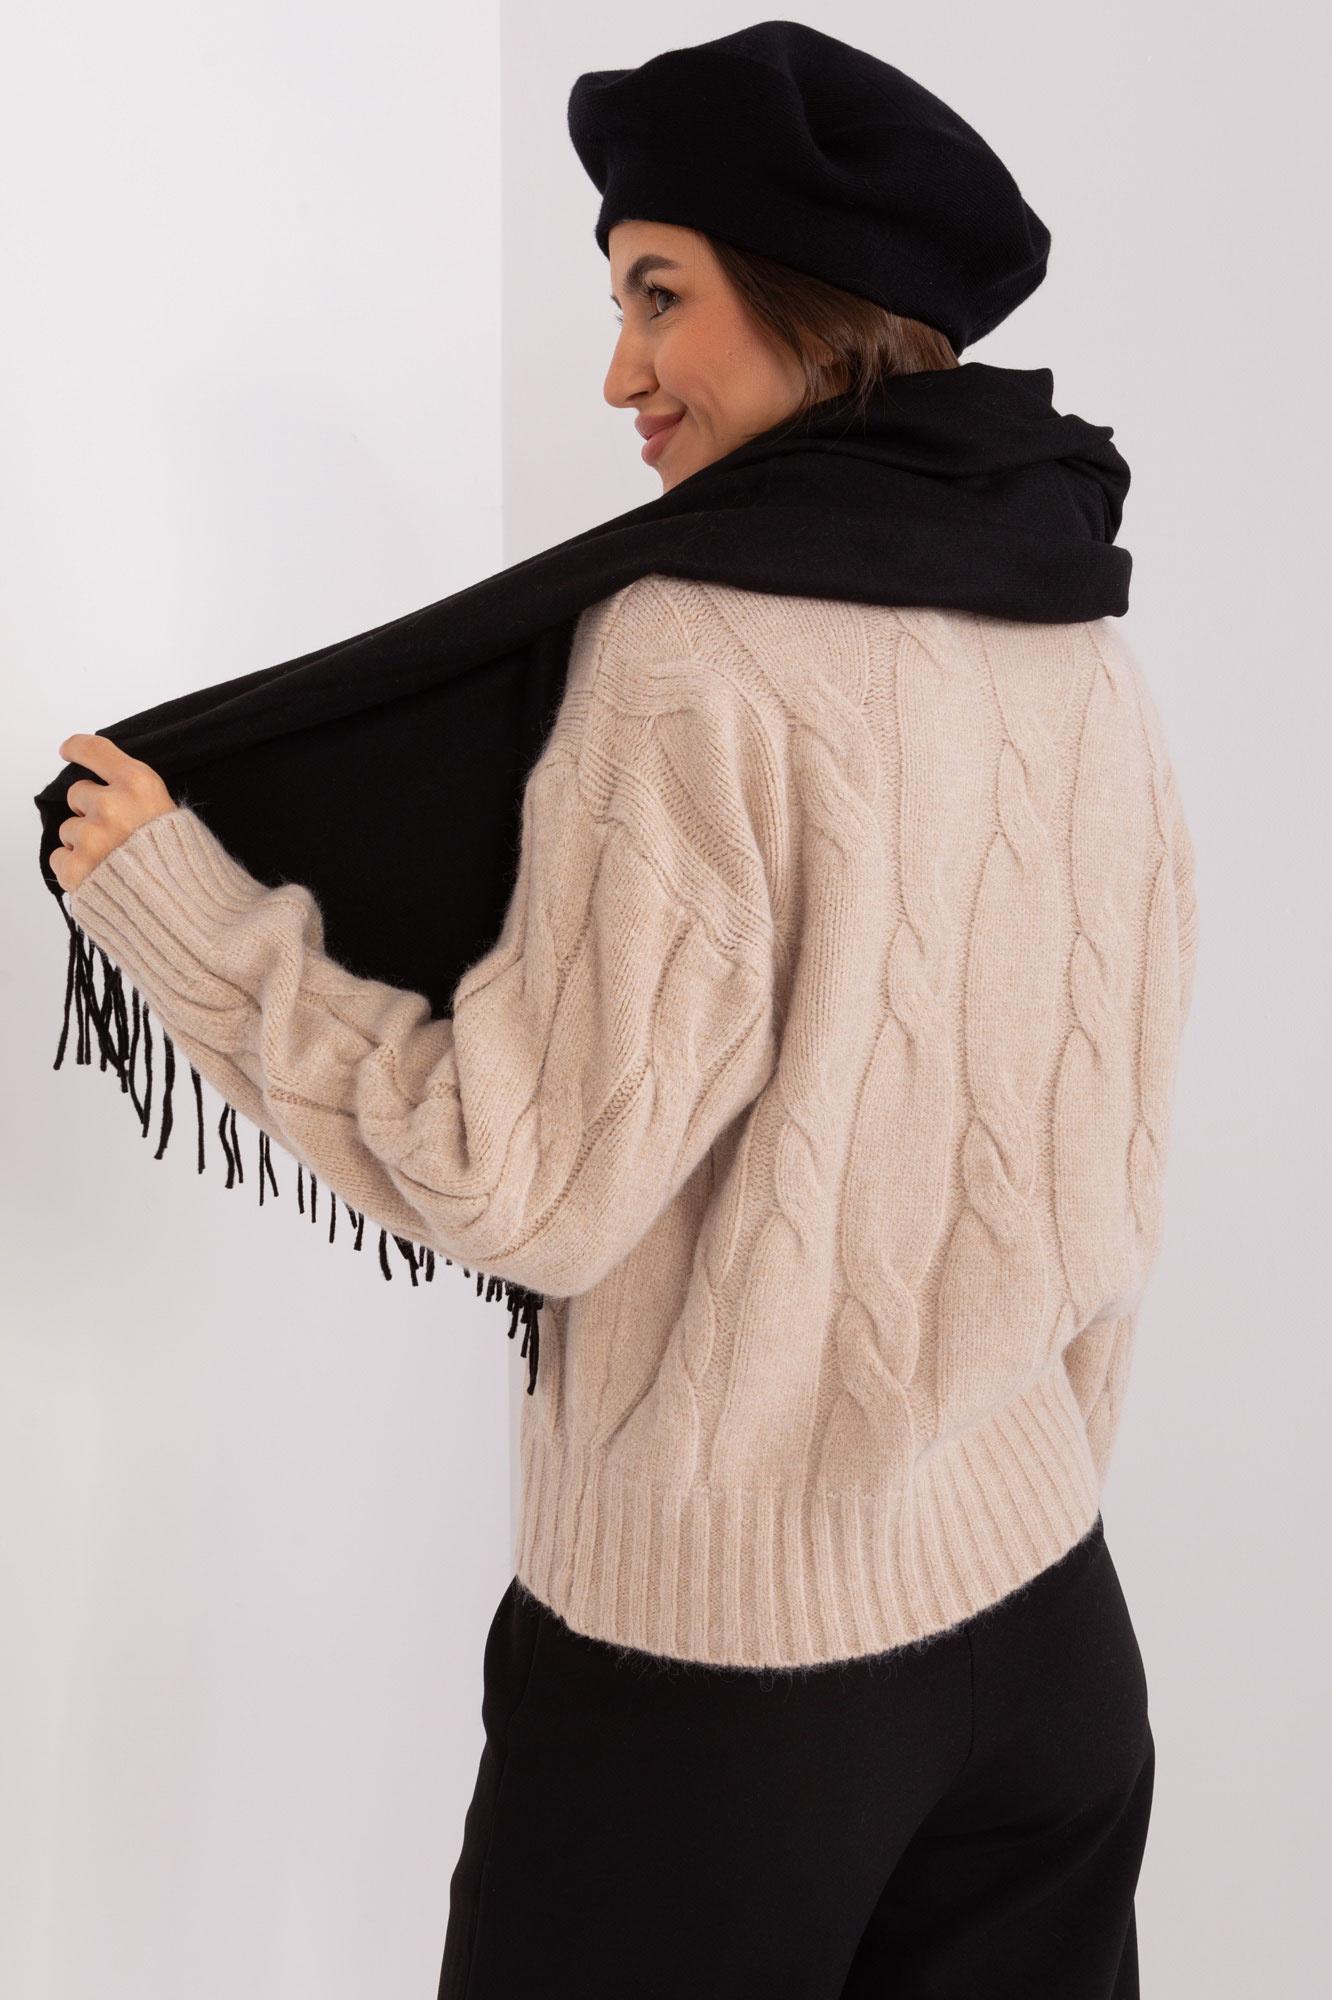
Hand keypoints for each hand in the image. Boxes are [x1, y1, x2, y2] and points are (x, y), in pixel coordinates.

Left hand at [50, 733, 175, 893]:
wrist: (188, 913)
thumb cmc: (186, 868)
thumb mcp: (175, 815)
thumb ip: (138, 798)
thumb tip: (110, 791)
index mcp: (139, 785)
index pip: (95, 751)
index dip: (77, 748)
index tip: (67, 749)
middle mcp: (111, 806)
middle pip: (77, 794)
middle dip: (90, 811)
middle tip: (116, 833)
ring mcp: (91, 838)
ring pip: (68, 830)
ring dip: (84, 844)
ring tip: (114, 863)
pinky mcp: (76, 869)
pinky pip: (59, 859)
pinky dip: (75, 870)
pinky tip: (101, 878)